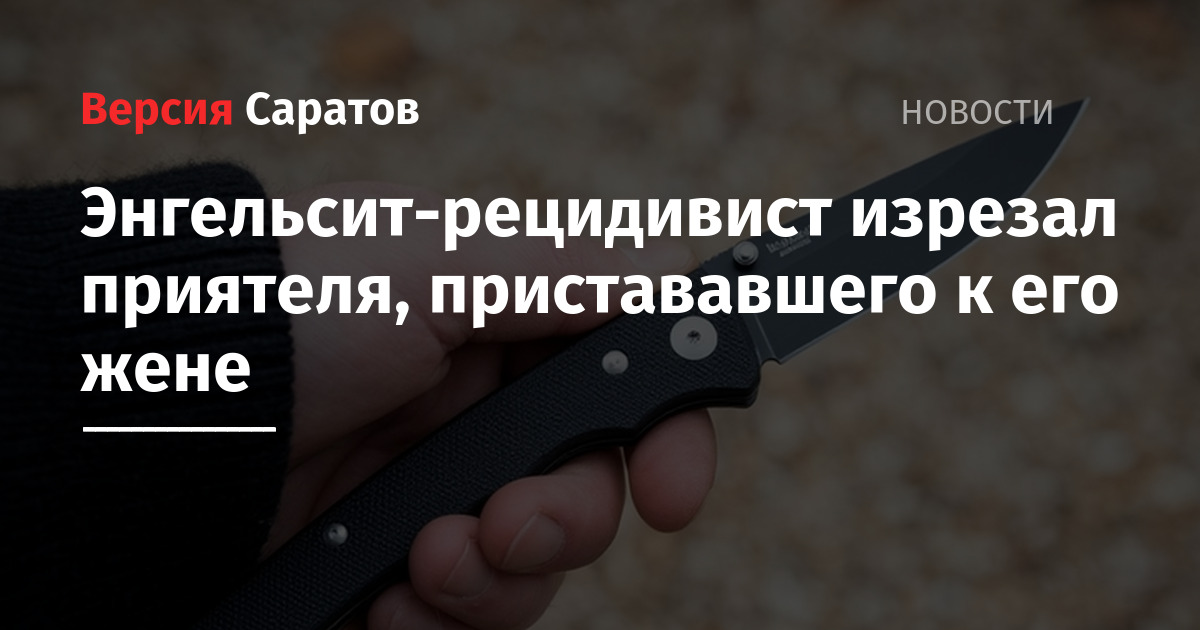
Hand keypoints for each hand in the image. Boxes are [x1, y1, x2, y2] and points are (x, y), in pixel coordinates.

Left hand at [269, 183, 717, 629]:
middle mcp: (468, 409)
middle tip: (506, 528)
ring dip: (496, 582)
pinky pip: (460, 610)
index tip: (673, 495)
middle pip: (588, 489)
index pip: (618, 380)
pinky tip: (387, 603)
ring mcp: (426, 490)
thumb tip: (662, 284)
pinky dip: (438, 620)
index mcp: (491, 323)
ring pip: (530, 566)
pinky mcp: (382, 560)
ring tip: (424, 569)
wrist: (136, 425)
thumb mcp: (425, 264)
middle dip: (564, 521)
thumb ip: (557, 275)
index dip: (664, 438)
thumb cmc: (278, 316)